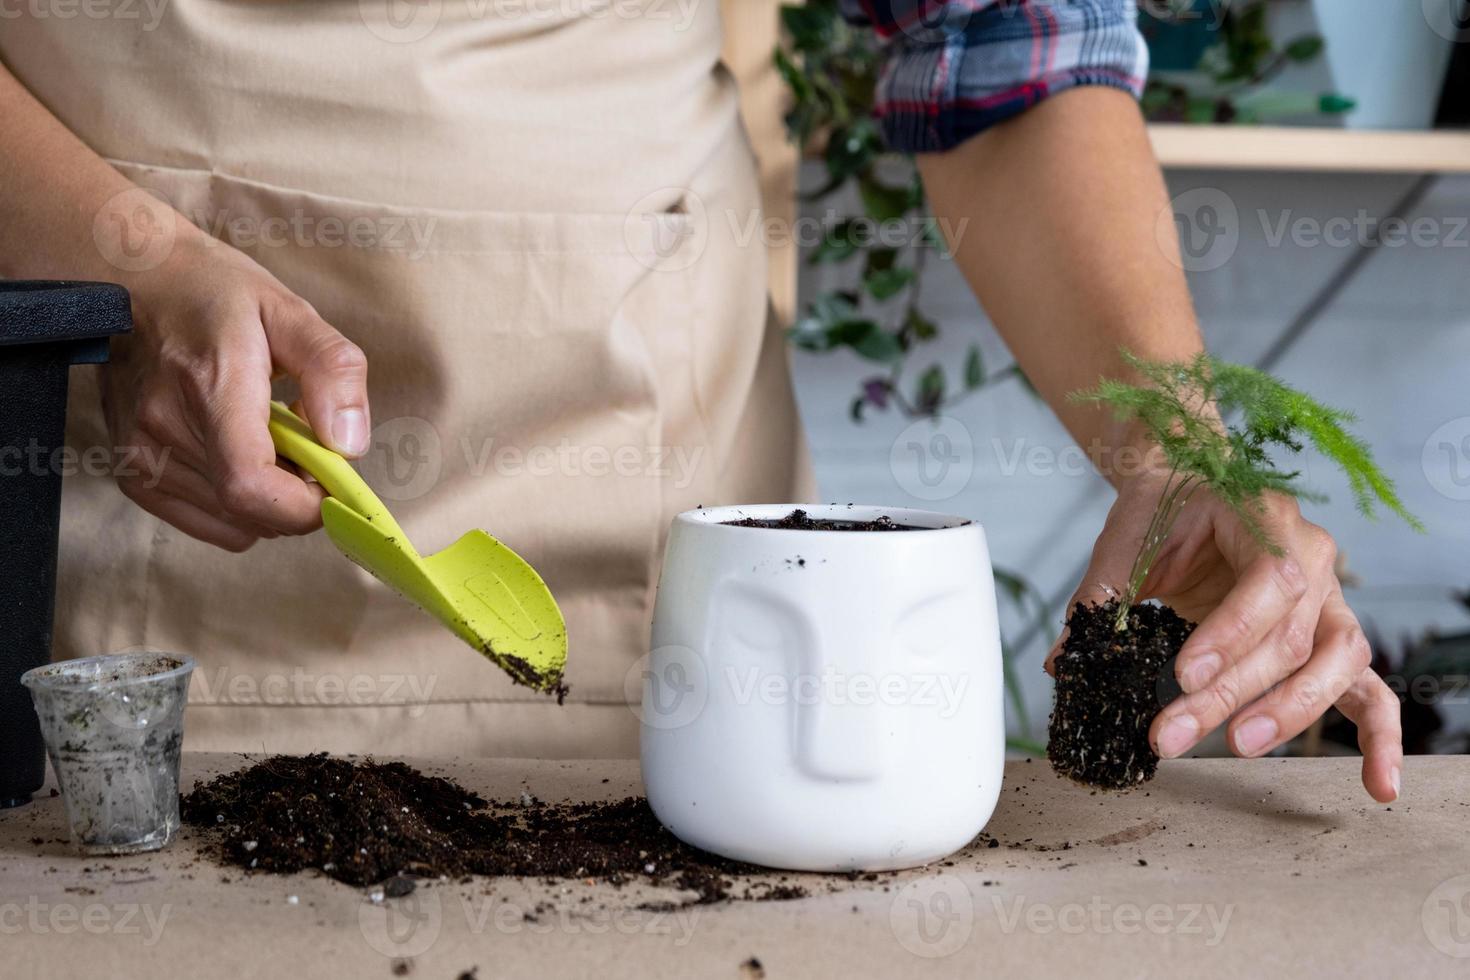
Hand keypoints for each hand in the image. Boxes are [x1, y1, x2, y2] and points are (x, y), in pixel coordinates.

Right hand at [101, 233, 369, 550]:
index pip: (251, 487)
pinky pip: (207, 522)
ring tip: (268, 440)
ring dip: (270, 500)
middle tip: (307, 444)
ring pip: (233, 524)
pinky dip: (238, 506)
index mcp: (209, 384)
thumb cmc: (214, 292)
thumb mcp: (291, 312)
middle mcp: (164, 427)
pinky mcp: (132, 473)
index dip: (304, 506)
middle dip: (298, 495)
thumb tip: (349, 446)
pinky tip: (238, 454)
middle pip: (251, 511)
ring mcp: (140, 455)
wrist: (131, 278)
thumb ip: (333, 373)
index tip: (335, 485)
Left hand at [1048, 471, 1401, 802]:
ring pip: (1335, 663)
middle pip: (1290, 637)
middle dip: (1232, 693)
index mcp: (1268, 519)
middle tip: (1172, 734)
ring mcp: (1331, 599)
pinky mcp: (1329, 637)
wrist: (1191, 485)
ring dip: (1291, 713)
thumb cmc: (1164, 509)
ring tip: (1239, 745)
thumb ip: (1101, 594)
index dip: (1231, 634)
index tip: (1184, 675)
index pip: (1269, 583)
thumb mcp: (1128, 537)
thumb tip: (1065, 661)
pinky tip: (1377, 786)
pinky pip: (1368, 688)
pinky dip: (1378, 737)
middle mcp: (1314, 558)